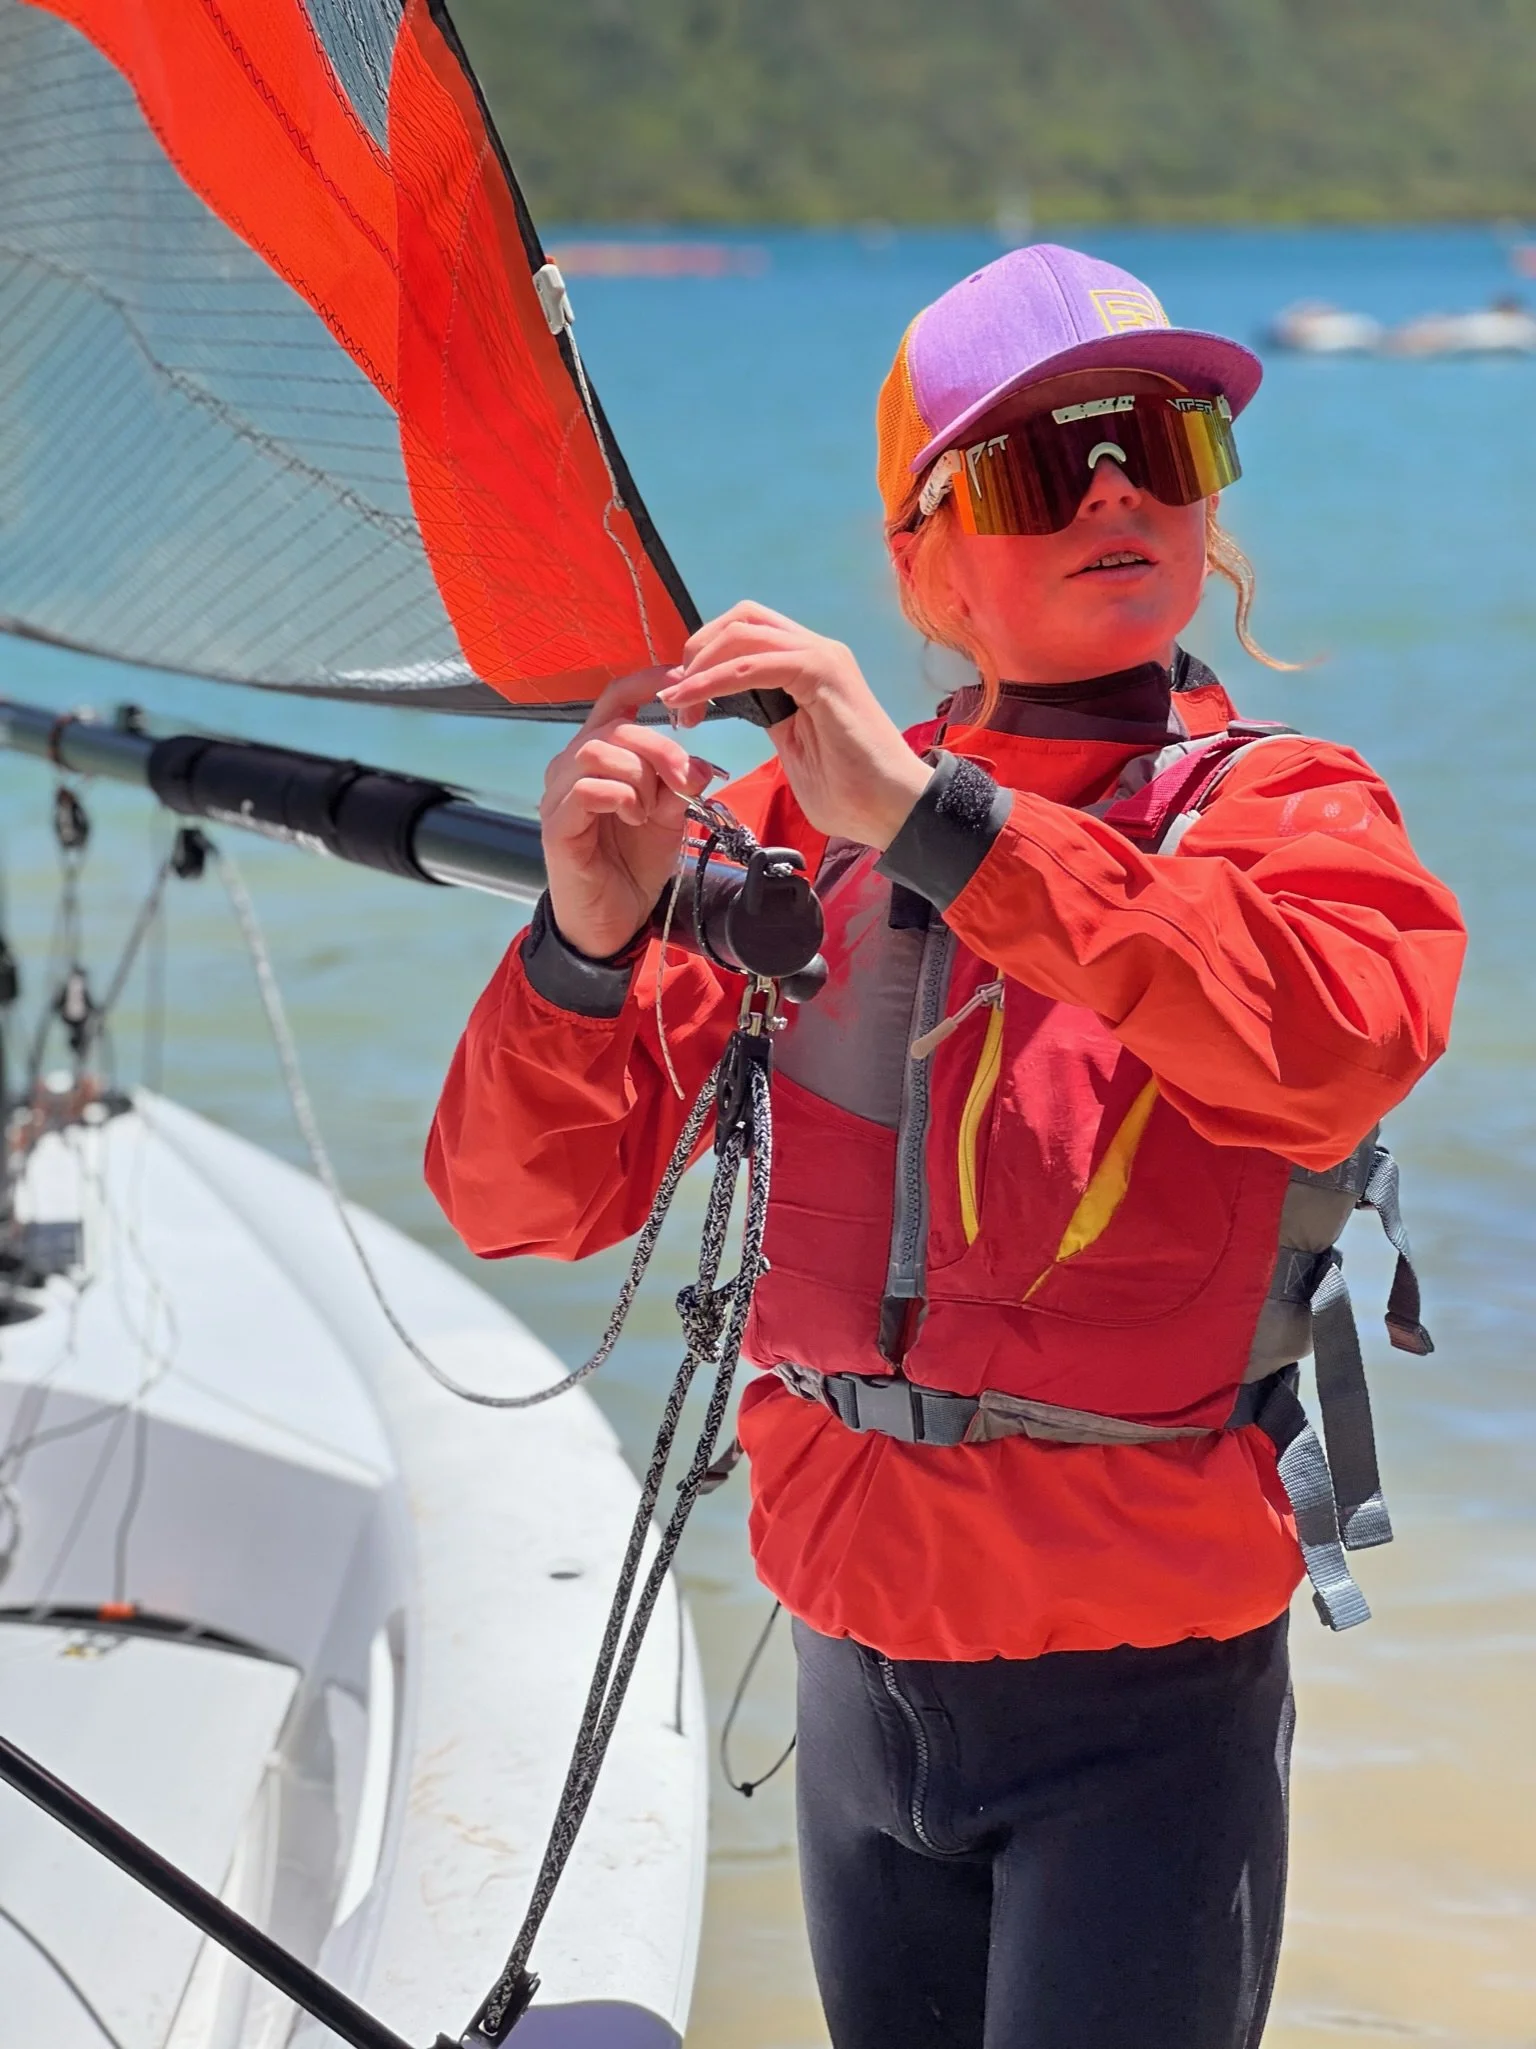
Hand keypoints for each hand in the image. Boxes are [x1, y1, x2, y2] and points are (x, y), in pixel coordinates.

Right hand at [540, 667, 720, 958]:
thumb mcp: (669, 815)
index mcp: (599, 753)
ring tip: (652, 809)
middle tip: (687, 781)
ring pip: (599, 752)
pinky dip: (621, 798)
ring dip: (639, 776)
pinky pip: (587, 789)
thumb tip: (698, 763)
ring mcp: (559, 793)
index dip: (647, 681)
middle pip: (616, 727)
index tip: (683, 679)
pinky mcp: (556, 824)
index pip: (615, 699)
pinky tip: (635, 819)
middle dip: (662, 749)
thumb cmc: (634, 861)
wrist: (613, 919)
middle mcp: (571, 764)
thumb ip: (679, 783)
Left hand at [657, 602, 932, 847]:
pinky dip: (717, 678)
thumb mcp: (793, 747)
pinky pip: (755, 663)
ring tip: (678, 701)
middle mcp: (814, 650)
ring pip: (744, 631)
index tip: (680, 699)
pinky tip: (694, 701)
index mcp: (806, 666)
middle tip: (675, 695)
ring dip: (701, 664)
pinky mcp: (823, 672)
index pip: (747, 634)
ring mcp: (822, 656)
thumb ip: (768, 718)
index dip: (707, 657)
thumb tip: (737, 706)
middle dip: (698, 650)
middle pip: (741, 619)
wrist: (893, 810)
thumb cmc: (850, 791)